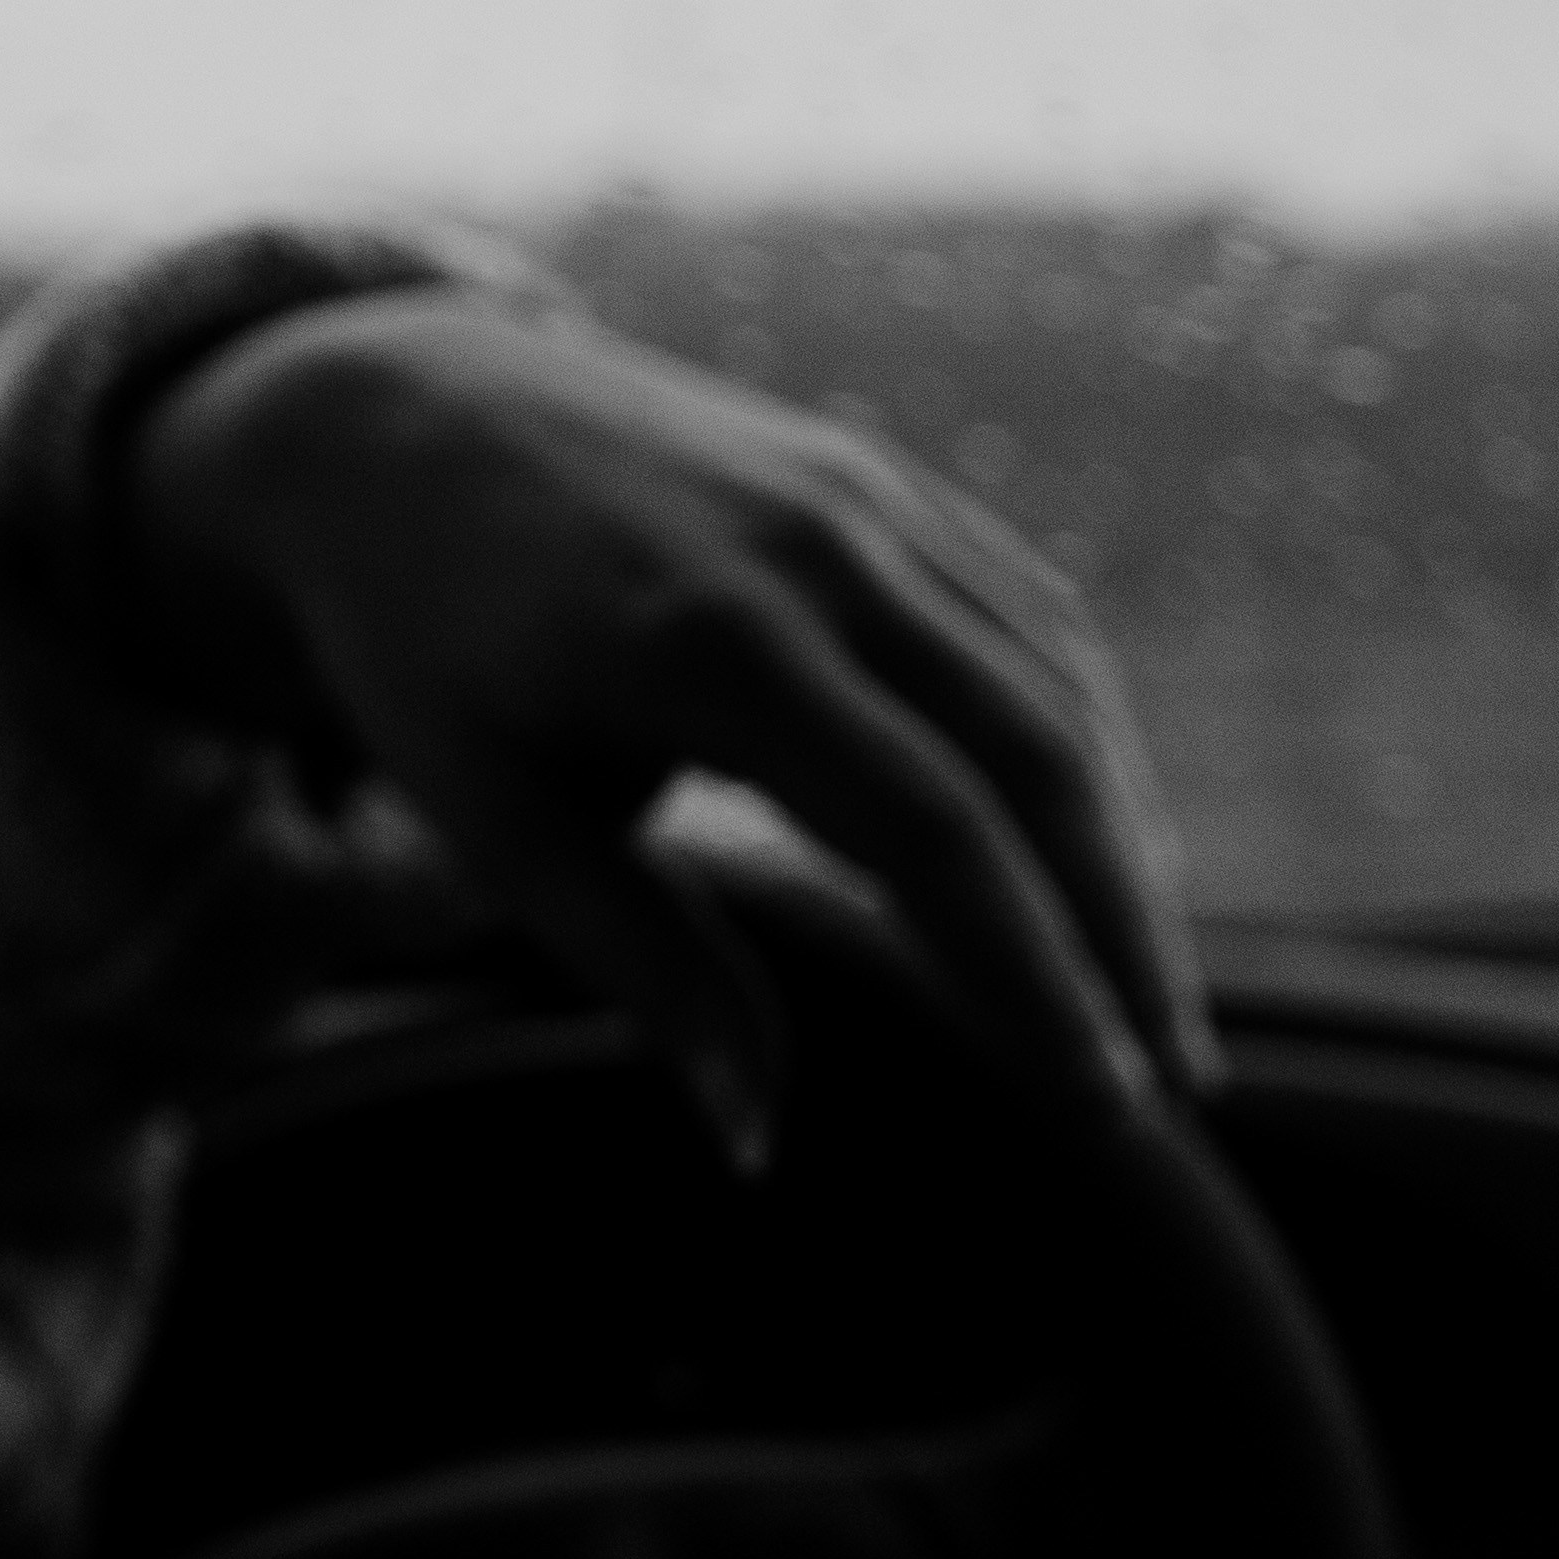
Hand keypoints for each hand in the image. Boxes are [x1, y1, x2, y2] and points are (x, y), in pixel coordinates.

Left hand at [132, 285, 1211, 1151]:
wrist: (385, 419)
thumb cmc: (423, 653)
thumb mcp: (495, 823)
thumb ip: (643, 969)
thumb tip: (754, 1140)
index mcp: (712, 648)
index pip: (934, 832)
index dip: (1034, 976)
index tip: (1099, 1103)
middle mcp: (815, 555)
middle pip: (1034, 756)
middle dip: (1122, 931)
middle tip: (1173, 1089)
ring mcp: (859, 499)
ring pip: (1052, 684)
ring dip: (1122, 846)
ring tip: (1147, 996)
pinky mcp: (876, 480)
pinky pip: (1021, 618)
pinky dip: (1076, 743)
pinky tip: (1095, 853)